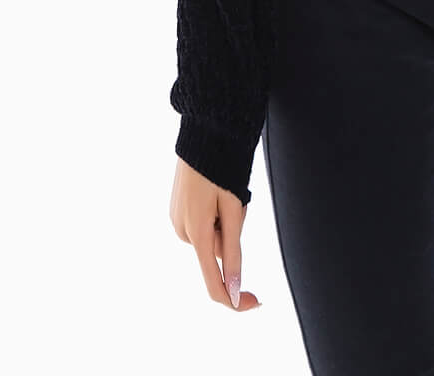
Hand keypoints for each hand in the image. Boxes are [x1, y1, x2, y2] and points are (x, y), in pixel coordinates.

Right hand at [170, 157, 260, 310]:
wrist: (204, 129)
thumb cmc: (222, 165)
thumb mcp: (233, 207)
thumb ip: (233, 250)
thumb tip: (236, 290)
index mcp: (196, 233)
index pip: (215, 282)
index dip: (235, 299)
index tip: (256, 303)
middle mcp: (182, 231)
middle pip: (219, 250)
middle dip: (234, 233)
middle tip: (239, 200)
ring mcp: (177, 220)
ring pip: (213, 235)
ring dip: (225, 220)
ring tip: (226, 190)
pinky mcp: (177, 210)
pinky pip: (205, 222)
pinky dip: (216, 212)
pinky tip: (216, 188)